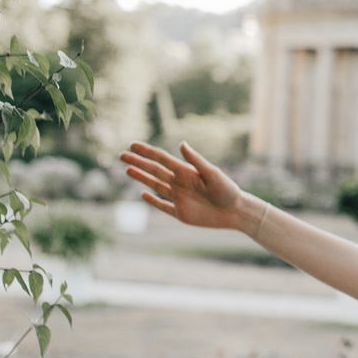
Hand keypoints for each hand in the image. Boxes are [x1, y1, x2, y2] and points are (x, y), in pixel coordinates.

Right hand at [120, 140, 249, 231]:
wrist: (235, 212)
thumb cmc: (227, 190)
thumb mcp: (212, 174)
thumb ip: (196, 160)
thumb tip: (181, 144)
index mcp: (186, 172)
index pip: (162, 159)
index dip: (147, 152)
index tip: (133, 146)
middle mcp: (180, 183)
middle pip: (154, 171)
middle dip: (138, 163)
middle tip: (122, 155)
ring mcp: (179, 198)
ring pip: (155, 186)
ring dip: (141, 178)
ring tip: (127, 170)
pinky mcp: (181, 213)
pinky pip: (163, 206)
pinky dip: (152, 201)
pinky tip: (142, 194)